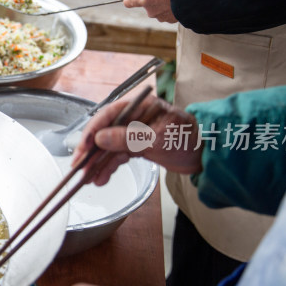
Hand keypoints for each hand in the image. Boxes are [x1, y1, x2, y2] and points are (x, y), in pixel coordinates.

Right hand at [73, 93, 202, 185]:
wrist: (207, 154)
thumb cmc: (188, 138)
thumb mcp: (158, 138)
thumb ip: (128, 137)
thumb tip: (101, 138)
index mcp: (138, 106)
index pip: (108, 115)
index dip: (92, 131)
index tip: (82, 147)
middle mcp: (133, 118)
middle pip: (104, 133)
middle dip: (91, 152)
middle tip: (78, 168)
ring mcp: (133, 133)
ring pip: (108, 148)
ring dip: (97, 163)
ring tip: (87, 179)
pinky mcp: (136, 147)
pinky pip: (117, 157)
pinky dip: (109, 168)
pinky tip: (101, 178)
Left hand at [124, 0, 176, 23]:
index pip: (130, 2)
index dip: (129, 0)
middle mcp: (151, 11)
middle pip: (148, 5)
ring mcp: (162, 17)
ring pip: (159, 10)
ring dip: (164, 4)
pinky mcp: (172, 21)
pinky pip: (169, 14)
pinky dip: (173, 8)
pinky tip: (180, 1)